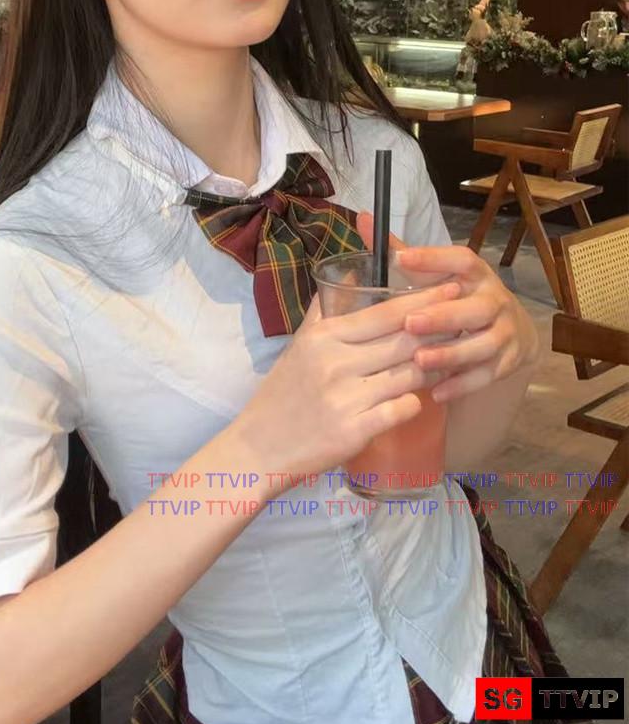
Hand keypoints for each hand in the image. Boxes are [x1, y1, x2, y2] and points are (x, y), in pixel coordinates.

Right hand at [233, 276, 461, 477]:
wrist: (258, 447)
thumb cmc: (282, 393)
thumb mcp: (299, 345)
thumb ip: (326, 310)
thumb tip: (352, 275)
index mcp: (324, 337)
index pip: (384, 312)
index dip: (422, 299)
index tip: (451, 288)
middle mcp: (335, 362)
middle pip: (404, 339)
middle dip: (439, 330)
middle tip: (464, 322)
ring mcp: (346, 398)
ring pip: (409, 373)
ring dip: (432, 368)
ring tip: (446, 361)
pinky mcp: (354, 431)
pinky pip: (402, 409)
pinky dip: (413, 403)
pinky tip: (414, 400)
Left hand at [356, 211, 539, 403]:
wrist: (511, 331)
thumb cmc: (457, 297)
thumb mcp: (436, 275)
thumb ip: (401, 252)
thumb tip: (362, 219)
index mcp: (474, 273)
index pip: (459, 259)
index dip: (433, 257)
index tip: (401, 258)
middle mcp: (495, 299)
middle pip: (475, 308)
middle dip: (444, 316)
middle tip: (410, 323)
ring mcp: (505, 332)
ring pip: (483, 345)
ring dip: (452, 354)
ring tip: (419, 361)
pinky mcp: (508, 361)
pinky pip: (487, 375)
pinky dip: (462, 384)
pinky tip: (436, 391)